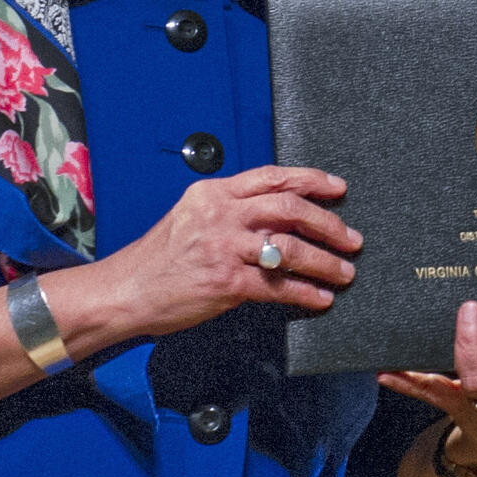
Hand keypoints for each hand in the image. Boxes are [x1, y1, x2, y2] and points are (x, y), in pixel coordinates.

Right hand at [80, 165, 357, 342]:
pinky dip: (305, 293)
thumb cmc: (159, 258)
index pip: (272, 177)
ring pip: (290, 249)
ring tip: (344, 272)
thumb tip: (280, 216)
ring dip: (325, 262)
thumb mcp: (191, 217)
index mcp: (213, 193)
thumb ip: (231, 211)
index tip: (338, 188)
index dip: (311, 180)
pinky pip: (277, 286)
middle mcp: (221, 215)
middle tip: (351, 239)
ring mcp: (223, 248)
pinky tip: (320, 298)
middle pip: (290, 208)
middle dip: (329, 224)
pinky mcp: (225, 283)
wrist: (125, 291)